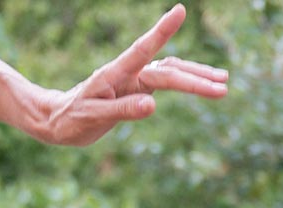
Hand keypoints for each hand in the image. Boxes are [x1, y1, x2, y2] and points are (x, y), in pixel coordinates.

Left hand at [27, 4, 228, 146]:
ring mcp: (135, 80)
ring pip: (172, 72)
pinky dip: (187, 82)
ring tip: (223, 83)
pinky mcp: (138, 89)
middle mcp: (128, 73)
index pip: (143, 50)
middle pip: (168, 69)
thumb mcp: (93, 117)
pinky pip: (167, 81)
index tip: (179, 11)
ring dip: (197, 77)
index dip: (162, 31)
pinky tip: (203, 85)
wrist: (59, 121)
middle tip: (223, 87)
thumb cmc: (71, 119)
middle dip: (196, 78)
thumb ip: (122, 110)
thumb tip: (153, 105)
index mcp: (115, 74)